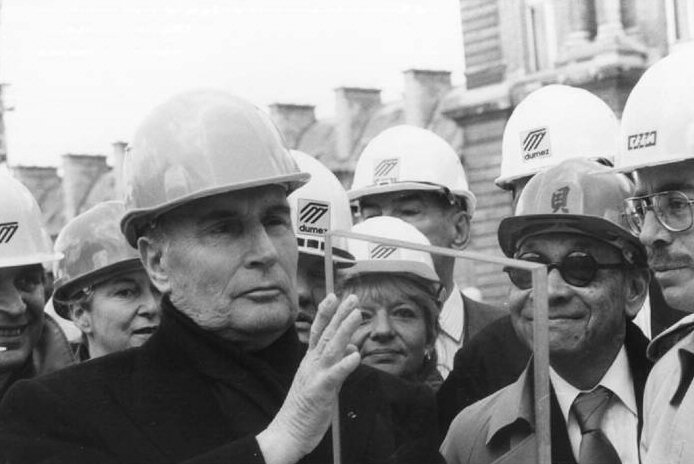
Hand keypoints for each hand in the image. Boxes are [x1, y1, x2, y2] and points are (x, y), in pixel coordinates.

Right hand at [256, 293, 361, 463]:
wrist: (288, 432)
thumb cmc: (305, 407)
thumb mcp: (322, 379)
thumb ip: (336, 362)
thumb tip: (352, 347)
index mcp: (310, 360)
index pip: (318, 331)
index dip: (325, 313)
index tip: (333, 296)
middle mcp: (312, 363)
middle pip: (326, 334)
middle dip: (339, 314)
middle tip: (351, 297)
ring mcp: (316, 375)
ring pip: (332, 347)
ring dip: (345, 329)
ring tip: (357, 314)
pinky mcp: (321, 391)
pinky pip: (336, 375)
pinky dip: (346, 363)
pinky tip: (356, 354)